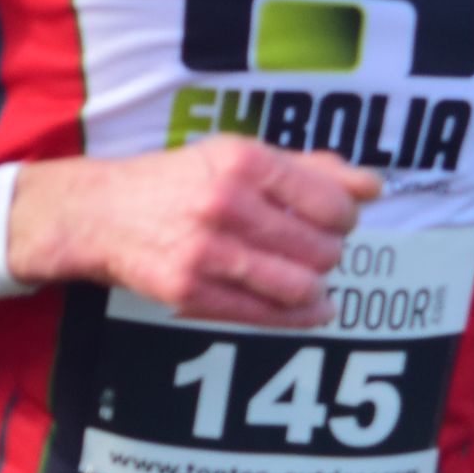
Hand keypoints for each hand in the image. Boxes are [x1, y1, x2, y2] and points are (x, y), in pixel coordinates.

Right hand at [7, 136, 380, 326]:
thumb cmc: (178, 182)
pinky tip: (311, 309)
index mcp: (244, 160)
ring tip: (308, 278)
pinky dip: (300, 316)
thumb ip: (307, 168)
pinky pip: (265, 314)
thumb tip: (372, 186)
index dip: (346, 217)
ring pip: (299, 286)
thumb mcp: (237, 156)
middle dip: (329, 253)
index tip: (336, 220)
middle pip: (321, 248)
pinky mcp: (190, 291)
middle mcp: (226, 203)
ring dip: (314, 287)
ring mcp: (207, 251)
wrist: (101, 213)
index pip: (331, 202)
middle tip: (315, 250)